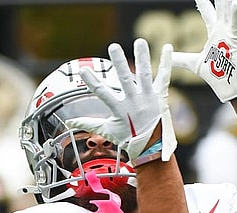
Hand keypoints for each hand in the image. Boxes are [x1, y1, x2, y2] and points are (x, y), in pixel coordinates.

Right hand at [66, 38, 176, 161]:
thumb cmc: (128, 139)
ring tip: (140, 41)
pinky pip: (164, 77)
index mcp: (119, 109)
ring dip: (142, 57)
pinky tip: (167, 47)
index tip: (83, 71)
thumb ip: (88, 123)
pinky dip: (166, 62)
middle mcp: (134, 102)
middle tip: (114, 46)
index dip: (92, 82)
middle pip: (125, 79)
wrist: (151, 148)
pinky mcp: (160, 96)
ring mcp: (148, 98)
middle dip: (119, 62)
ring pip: (144, 74)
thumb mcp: (107, 131)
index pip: (102, 93)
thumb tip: (69, 122)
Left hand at [171, 0, 236, 102]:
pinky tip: (233, 3)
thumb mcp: (194, 64)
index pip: (207, 12)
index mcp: (214, 34)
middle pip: (218, 8)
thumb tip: (167, 56)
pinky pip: (236, 25)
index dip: (203, 2)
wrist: (229, 88)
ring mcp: (230, 35)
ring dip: (225, 0)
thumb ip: (181, 59)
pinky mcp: (236, 41)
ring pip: (228, 12)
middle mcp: (223, 31)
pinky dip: (235, 15)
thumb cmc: (216, 75)